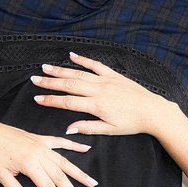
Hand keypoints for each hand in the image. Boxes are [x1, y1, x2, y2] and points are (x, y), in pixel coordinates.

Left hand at [0, 119, 96, 186]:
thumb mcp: (2, 176)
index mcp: (29, 164)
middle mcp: (39, 154)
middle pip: (60, 177)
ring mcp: (42, 145)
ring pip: (64, 162)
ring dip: (79, 173)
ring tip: (92, 183)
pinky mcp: (41, 139)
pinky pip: (60, 142)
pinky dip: (74, 146)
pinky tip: (86, 149)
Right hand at [30, 52, 179, 136]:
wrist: (152, 111)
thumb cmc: (132, 124)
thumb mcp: (109, 130)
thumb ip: (88, 127)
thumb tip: (69, 128)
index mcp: (96, 106)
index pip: (68, 102)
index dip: (51, 100)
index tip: (38, 98)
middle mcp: (99, 90)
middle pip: (69, 85)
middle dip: (50, 82)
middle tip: (35, 79)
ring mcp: (106, 80)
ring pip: (79, 74)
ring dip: (61, 70)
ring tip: (46, 68)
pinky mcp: (113, 74)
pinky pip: (96, 65)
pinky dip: (83, 60)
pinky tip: (71, 56)